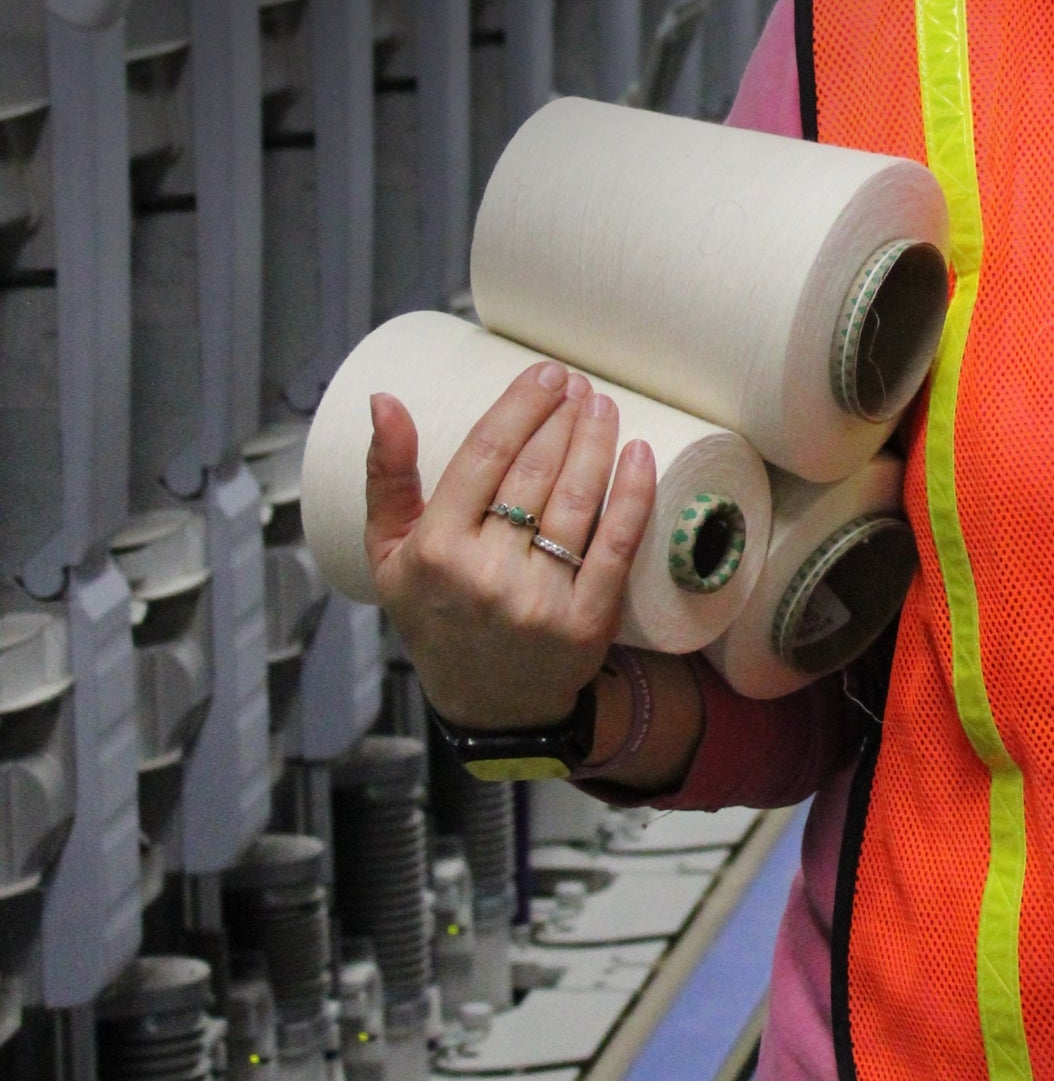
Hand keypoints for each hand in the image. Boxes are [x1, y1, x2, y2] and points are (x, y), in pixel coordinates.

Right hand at [364, 359, 657, 731]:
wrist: (488, 706)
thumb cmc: (436, 616)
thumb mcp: (389, 554)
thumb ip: (386, 477)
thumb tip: (386, 400)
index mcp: (435, 550)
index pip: (484, 457)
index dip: (521, 408)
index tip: (545, 374)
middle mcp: (485, 574)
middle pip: (535, 472)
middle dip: (563, 418)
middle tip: (579, 385)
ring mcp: (539, 599)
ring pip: (576, 500)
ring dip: (596, 442)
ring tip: (604, 406)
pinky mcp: (586, 621)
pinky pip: (616, 545)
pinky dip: (632, 495)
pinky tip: (639, 455)